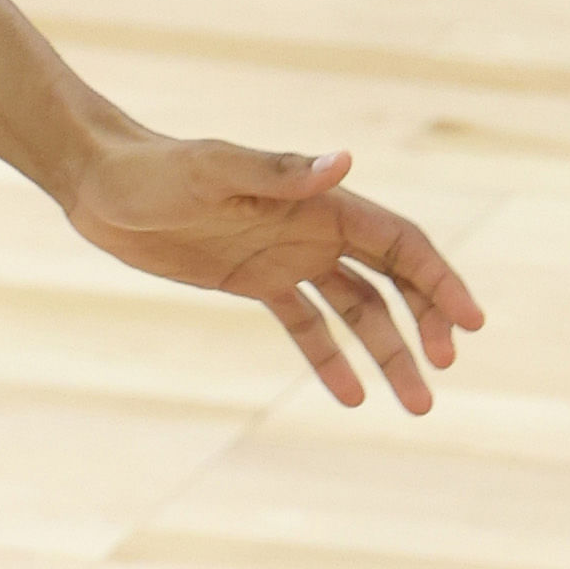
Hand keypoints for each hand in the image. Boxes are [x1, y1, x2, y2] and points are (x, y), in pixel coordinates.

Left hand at [63, 134, 484, 412]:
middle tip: (441, 372)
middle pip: (393, 280)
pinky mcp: (252, 281)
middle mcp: (312, 229)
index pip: (401, 243)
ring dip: (387, 352)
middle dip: (425, 322)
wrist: (99, 183)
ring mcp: (285, 256)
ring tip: (414, 405)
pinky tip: (352, 397)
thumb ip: (276, 173)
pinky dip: (330, 358)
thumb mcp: (211, 171)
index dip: (441, 280)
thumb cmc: (154, 169)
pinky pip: (306, 325)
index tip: (470, 325)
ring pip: (357, 310)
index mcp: (318, 201)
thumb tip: (344, 163)